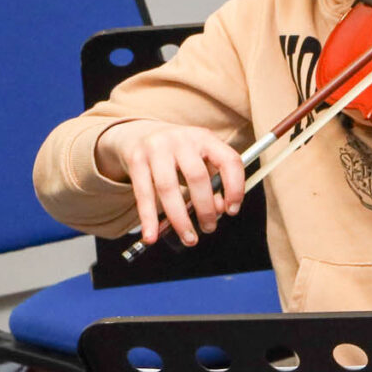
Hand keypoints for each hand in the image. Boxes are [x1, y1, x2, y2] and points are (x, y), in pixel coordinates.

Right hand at [94, 120, 246, 247]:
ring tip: (189, 238)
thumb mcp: (200, 160)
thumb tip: (219, 210)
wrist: (137, 133)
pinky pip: (143, 193)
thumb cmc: (177, 153)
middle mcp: (182, 139)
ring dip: (180, 219)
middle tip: (209, 228)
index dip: (235, 188)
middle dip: (206, 208)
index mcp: (205, 138)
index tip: (232, 211)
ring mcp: (156, 148)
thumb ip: (213, 182)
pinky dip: (148, 218)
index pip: (229, 161)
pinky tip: (151, 235)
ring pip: (168, 188)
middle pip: (197, 177)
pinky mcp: (135, 159)